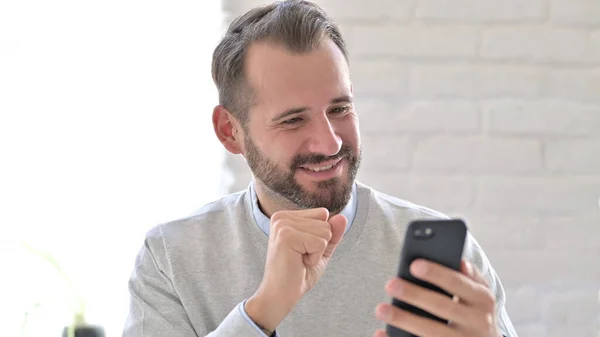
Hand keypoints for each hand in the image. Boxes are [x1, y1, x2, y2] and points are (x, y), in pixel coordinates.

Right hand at [245, 208, 346, 331]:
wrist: (280, 295)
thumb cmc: (298, 274)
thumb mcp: (321, 250)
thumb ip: (333, 233)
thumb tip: (342, 217)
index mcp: (286, 216)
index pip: (323, 214)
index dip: (321, 237)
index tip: (303, 250)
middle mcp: (282, 217)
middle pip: (325, 222)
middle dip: (320, 244)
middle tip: (300, 258)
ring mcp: (283, 225)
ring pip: (325, 231)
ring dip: (317, 252)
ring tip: (299, 260)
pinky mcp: (286, 236)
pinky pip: (320, 243)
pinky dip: (315, 257)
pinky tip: (299, 263)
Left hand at [374, 259, 501, 336]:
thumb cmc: (475, 310)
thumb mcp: (479, 292)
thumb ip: (469, 276)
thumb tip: (459, 260)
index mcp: (483, 300)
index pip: (458, 283)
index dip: (437, 274)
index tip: (414, 265)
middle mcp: (477, 323)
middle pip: (442, 308)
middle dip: (415, 295)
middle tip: (390, 284)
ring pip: (431, 332)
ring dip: (405, 320)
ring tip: (381, 309)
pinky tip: (382, 332)